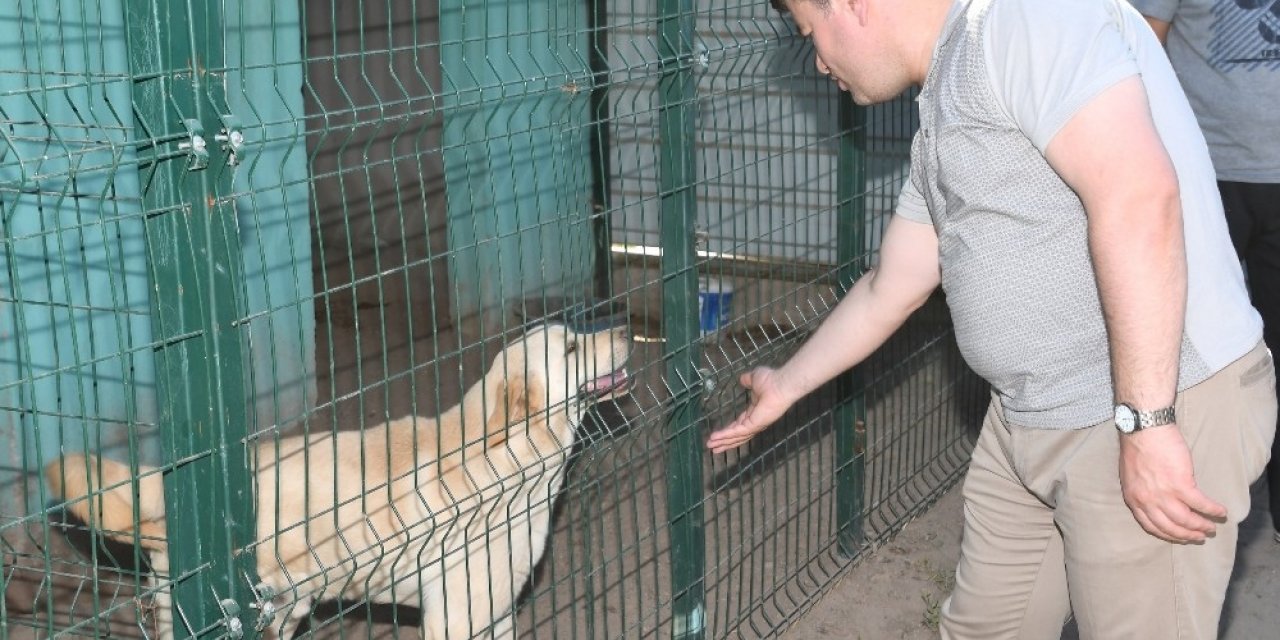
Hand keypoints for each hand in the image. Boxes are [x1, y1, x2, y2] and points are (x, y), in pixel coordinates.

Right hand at [706, 367, 798, 452]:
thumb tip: (742, 379)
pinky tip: (716, 438)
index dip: (728, 430)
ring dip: (723, 441)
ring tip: (710, 446)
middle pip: (737, 435)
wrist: (781, 383)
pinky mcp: (754, 425)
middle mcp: (755, 421)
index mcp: (755, 412)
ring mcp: (755, 425)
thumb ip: (747, 380)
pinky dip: (726, 435)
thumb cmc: (771, 380)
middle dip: (724, 441)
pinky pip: (737, 432)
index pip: (739, 425)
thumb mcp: (754, 378)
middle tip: (712, 447)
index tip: (718, 435)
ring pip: (736, 437)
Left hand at [1118, 425, 1225, 542]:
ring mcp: (1164, 494)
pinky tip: (1221, 512)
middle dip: (1187, 535)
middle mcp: (1147, 501)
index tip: (1179, 537)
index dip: (1168, 534)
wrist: (1143, 429)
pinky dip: (1212, 510)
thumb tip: (1155, 501)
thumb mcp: (1131, 476)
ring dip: (1201, 526)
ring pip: (1186, 520)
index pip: (1151, 526)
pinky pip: (1200, 504)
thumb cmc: (1137, 447)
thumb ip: (1142, 491)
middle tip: (1199, 537)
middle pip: (1170, 527)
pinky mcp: (1181, 484)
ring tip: (1211, 528)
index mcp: (1134, 499)